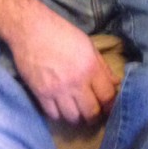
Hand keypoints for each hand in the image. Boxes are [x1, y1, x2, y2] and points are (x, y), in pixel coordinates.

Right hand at [10, 7, 118, 124]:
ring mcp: (57, 90)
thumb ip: (103, 67)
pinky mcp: (40, 94)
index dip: (110, 105)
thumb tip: (116, 83)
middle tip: (94, 113)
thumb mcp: (88, 46)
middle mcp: (76, 82)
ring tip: (78, 113)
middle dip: (95, 116)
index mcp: (91, 67)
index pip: (107, 96)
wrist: (31, 30)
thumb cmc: (62, 34)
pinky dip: (59, 115)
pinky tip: (62, 108)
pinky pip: (53, 115)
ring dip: (77, 118)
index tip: (109, 107)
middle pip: (91, 112)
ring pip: (72, 117)